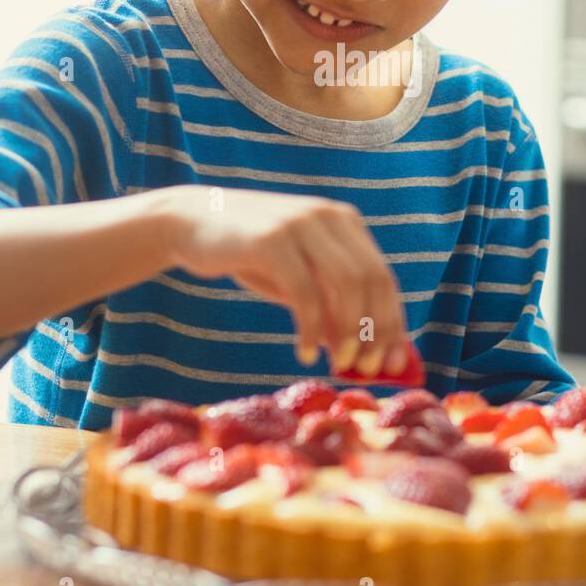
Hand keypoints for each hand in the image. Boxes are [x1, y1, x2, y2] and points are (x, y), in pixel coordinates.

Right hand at [163, 185, 409, 377]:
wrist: (192, 222)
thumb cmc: (251, 256)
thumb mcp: (297, 279)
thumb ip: (329, 305)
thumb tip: (362, 355)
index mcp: (343, 221)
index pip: (382, 277)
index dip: (393, 322)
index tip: (392, 364)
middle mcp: (328, 216)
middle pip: (371, 280)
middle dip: (375, 331)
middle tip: (366, 369)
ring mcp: (300, 223)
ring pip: (345, 284)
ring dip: (347, 331)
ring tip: (337, 363)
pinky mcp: (271, 239)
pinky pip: (304, 292)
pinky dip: (310, 328)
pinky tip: (304, 352)